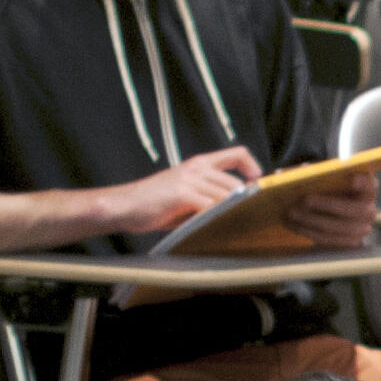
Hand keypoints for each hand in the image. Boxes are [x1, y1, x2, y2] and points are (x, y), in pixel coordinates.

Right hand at [108, 146, 261, 234]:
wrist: (124, 205)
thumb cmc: (155, 204)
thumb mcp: (187, 194)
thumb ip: (210, 197)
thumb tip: (237, 210)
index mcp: (200, 164)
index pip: (237, 153)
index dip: (253, 167)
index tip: (256, 183)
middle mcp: (198, 167)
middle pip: (237, 184)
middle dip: (243, 204)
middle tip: (245, 220)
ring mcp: (190, 179)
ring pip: (227, 196)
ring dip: (231, 213)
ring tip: (230, 227)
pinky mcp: (183, 193)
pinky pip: (211, 206)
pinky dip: (217, 218)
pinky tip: (214, 227)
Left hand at [279, 166, 377, 248]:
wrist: (333, 213)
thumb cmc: (330, 190)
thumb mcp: (327, 180)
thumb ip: (315, 173)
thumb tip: (297, 171)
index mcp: (368, 189)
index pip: (370, 184)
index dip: (363, 182)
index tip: (351, 178)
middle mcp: (369, 210)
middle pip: (354, 209)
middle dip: (329, 204)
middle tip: (305, 199)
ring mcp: (362, 229)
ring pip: (339, 228)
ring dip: (312, 220)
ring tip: (292, 213)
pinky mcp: (349, 243)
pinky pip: (329, 240)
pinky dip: (308, 231)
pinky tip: (292, 224)